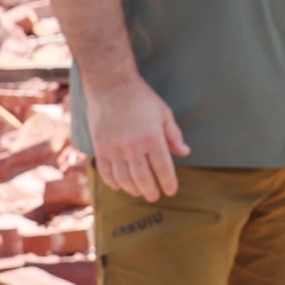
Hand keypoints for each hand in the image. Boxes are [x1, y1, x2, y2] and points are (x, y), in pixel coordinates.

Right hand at [85, 79, 189, 200]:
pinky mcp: (99, 148)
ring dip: (133, 189)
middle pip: (143, 178)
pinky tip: (121, 185)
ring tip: (140, 192)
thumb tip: (185, 153)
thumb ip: (174, 136)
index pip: (162, 168)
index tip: (171, 191)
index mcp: (152, 138)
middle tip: (155, 197)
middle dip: (150, 191)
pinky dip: (114, 182)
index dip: (168, 182)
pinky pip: (106, 172)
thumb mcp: (164, 114)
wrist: (111, 87)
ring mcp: (113, 149)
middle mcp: (132, 147)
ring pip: (124, 179)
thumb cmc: (142, 99)